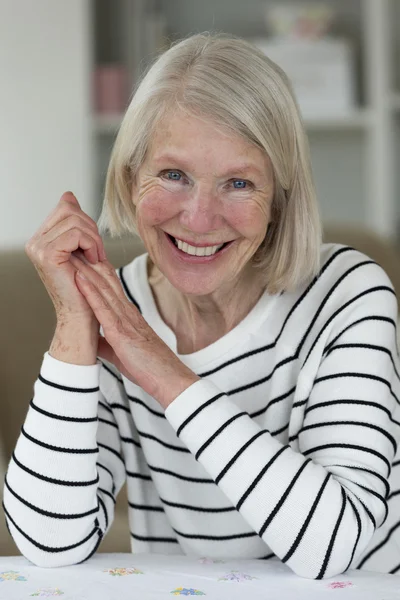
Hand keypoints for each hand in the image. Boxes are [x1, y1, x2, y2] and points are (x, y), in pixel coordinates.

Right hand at [25, 191, 105, 323]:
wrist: (83, 315)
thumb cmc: (87, 286)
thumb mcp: (83, 247)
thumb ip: (75, 222)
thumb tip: (68, 195)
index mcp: (41, 238)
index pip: (66, 208)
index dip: (86, 222)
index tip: (93, 245)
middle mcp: (35, 242)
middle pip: (70, 211)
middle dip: (91, 229)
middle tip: (97, 253)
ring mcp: (38, 248)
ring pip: (75, 221)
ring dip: (94, 239)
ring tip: (96, 259)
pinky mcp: (47, 255)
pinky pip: (76, 234)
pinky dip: (91, 245)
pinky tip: (93, 260)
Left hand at [70, 253, 199, 406]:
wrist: (168, 378)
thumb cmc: (149, 367)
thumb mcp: (123, 352)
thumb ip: (107, 343)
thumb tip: (93, 341)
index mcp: (127, 316)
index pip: (109, 287)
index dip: (94, 270)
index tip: (81, 256)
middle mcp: (127, 312)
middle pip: (105, 281)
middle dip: (88, 262)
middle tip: (73, 243)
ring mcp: (125, 320)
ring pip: (102, 289)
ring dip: (85, 270)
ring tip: (71, 252)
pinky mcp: (122, 332)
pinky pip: (103, 309)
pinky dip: (90, 293)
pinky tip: (79, 279)